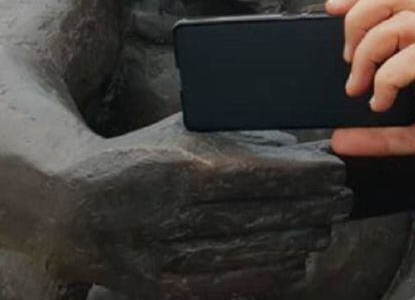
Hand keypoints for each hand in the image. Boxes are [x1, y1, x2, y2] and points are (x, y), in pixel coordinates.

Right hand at [49, 115, 349, 297]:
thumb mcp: (183, 130)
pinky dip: (269, 275)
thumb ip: (236, 132)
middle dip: (313, 209)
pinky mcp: (163, 286)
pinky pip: (229, 286)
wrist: (71, 207)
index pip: (261, 176)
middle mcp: (176, 215)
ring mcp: (168, 256)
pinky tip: (297, 264)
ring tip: (325, 228)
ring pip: (251, 253)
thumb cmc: (141, 156)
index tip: (337, 171)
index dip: (306, 177)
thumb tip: (299, 138)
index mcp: (183, 168)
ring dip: (298, 242)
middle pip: (263, 216)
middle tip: (344, 200)